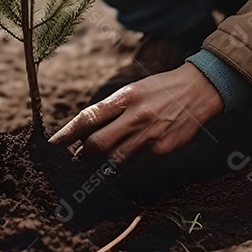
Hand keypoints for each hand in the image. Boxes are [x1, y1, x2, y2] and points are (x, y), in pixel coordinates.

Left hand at [48, 63, 223, 162]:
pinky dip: (127, 162)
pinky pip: (136, 162)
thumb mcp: (132, 91)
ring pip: (115, 158)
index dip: (67, 134)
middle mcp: (136, 116)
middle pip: (98, 144)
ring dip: (103, 162)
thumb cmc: (159, 89)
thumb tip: (85, 133)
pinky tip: (129, 155)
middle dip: (83, 154)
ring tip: (99, 160)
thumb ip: (110, 111)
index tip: (52, 145)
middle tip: (76, 158)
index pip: (88, 118)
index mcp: (125, 97)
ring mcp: (150, 135)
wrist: (199, 90)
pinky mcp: (163, 149)